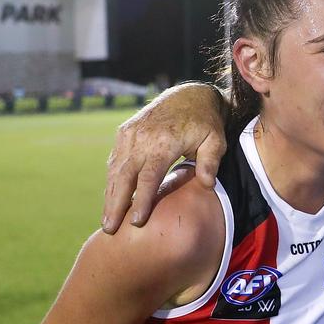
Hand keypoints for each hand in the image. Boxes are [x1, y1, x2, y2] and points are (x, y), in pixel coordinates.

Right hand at [101, 83, 227, 233]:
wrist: (189, 95)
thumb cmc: (206, 123)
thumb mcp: (216, 140)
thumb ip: (210, 162)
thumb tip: (207, 185)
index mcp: (164, 141)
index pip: (149, 177)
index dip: (141, 200)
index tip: (136, 222)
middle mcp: (142, 137)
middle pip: (125, 176)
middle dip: (116, 204)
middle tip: (110, 229)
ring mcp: (130, 133)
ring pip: (115, 170)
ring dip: (110, 195)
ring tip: (107, 220)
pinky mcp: (124, 131)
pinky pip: (115, 160)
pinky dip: (112, 180)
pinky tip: (110, 199)